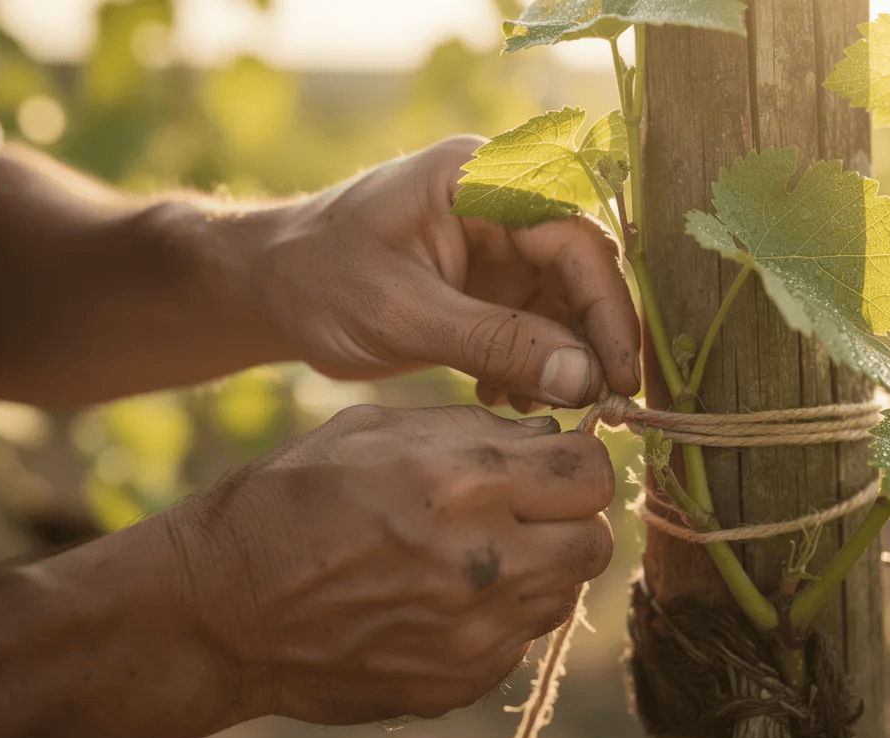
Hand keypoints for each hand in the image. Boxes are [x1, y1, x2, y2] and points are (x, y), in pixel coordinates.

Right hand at [165, 404, 614, 723]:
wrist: (223, 609)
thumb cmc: (293, 499)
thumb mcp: (377, 429)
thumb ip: (474, 430)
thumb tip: (545, 437)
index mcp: (466, 483)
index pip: (591, 472)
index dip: (577, 463)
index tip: (553, 465)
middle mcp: (485, 561)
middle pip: (596, 542)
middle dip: (570, 520)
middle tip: (528, 513)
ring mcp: (476, 632)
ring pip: (564, 595)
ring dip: (540, 570)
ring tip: (478, 554)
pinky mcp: (460, 680)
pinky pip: (518, 642)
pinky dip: (499, 618)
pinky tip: (444, 600)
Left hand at [252, 136, 640, 410]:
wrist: (270, 288)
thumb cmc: (319, 281)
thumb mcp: (402, 314)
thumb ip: (495, 341)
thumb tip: (584, 378)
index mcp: (482, 179)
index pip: (574, 239)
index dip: (608, 308)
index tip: (620, 376)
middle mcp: (504, 203)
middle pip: (583, 270)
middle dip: (592, 340)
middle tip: (598, 406)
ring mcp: (500, 244)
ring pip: (567, 304)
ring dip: (562, 360)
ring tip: (532, 406)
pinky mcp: (492, 283)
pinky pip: (539, 325)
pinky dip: (533, 365)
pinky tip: (502, 396)